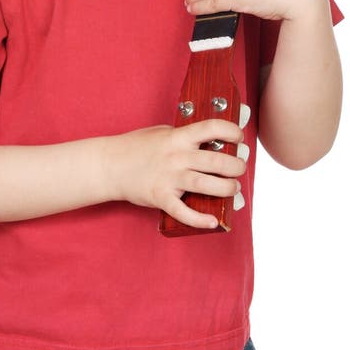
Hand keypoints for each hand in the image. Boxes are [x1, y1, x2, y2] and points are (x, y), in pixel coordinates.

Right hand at [110, 119, 246, 228]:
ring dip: (227, 189)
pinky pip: (184, 211)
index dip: (232, 131)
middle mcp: (177, 156)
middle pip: (217, 160)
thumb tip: (210, 140)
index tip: (238, 137)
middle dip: (236, 166)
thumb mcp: (161, 132)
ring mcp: (169, 178)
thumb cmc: (136, 147)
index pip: (212, 128)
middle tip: (239, 168)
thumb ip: (184, 136)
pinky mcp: (161, 197)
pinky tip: (213, 221)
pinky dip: (200, 219)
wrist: (110, 165)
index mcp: (178, 137)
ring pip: (207, 184)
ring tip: (233, 189)